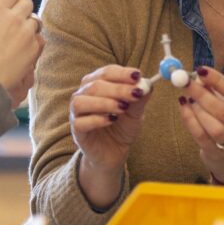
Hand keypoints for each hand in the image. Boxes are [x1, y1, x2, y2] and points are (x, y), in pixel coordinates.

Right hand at [0, 0, 43, 107]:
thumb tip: (8, 7)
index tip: (12, 6)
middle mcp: (11, 17)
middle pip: (28, 3)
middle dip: (23, 13)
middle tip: (16, 25)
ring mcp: (25, 32)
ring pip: (36, 21)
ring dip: (29, 29)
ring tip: (16, 43)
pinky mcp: (33, 47)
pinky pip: (40, 39)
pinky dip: (33, 44)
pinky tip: (21, 54)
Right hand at [71, 65, 151, 207]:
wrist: (114, 152)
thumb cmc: (122, 127)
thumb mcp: (136, 112)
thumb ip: (140, 98)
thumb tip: (147, 84)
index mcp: (98, 84)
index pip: (106, 72)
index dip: (122, 73)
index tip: (137, 75)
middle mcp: (84, 95)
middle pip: (94, 85)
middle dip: (117, 88)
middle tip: (135, 94)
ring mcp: (77, 113)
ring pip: (81, 101)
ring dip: (104, 102)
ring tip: (122, 108)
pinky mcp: (76, 130)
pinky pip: (80, 122)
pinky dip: (96, 119)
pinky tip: (111, 120)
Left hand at [178, 66, 223, 183]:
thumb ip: (217, 90)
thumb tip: (197, 77)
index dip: (218, 80)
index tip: (201, 69)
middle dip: (202, 94)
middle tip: (185, 82)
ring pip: (214, 127)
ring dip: (197, 109)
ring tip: (187, 97)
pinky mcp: (218, 155)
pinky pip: (201, 136)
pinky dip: (189, 120)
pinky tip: (184, 107)